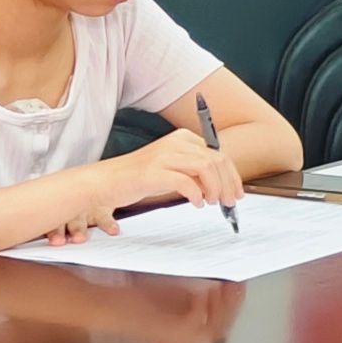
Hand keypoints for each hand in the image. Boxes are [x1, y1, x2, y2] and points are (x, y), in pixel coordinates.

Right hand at [77, 136, 237, 231]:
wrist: (105, 181)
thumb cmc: (138, 178)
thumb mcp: (172, 169)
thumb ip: (194, 172)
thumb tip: (222, 185)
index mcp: (182, 139)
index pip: (218, 153)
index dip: (232, 174)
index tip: (236, 192)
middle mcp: (175, 143)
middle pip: (216, 160)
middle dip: (228, 183)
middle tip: (229, 202)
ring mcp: (164, 156)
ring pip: (206, 168)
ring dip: (215, 188)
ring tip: (212, 202)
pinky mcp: (153, 172)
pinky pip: (186, 182)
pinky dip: (196, 194)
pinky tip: (197, 203)